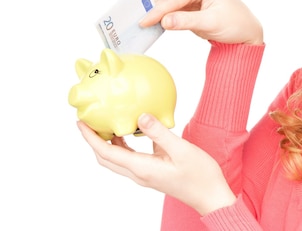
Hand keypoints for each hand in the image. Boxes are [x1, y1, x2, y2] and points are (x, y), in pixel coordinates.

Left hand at [77, 114, 236, 215]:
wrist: (211, 196)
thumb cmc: (200, 176)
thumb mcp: (181, 150)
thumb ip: (159, 132)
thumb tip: (140, 116)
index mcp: (142, 169)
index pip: (106, 153)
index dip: (91, 138)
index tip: (81, 122)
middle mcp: (139, 173)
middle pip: (106, 158)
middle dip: (94, 140)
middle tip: (88, 121)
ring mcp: (145, 174)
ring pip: (118, 159)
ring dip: (108, 143)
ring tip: (107, 123)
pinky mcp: (153, 172)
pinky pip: (131, 158)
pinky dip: (125, 145)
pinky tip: (134, 131)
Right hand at [140, 0, 262, 44]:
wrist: (245, 31)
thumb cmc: (235, 23)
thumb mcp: (212, 23)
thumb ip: (187, 21)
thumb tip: (165, 21)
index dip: (157, 11)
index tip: (143, 22)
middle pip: (166, 0)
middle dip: (151, 12)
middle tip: (132, 22)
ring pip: (165, 5)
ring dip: (152, 15)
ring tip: (135, 24)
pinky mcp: (186, 7)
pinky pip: (168, 12)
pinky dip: (159, 20)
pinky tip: (147, 26)